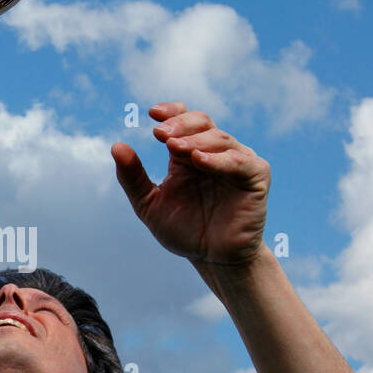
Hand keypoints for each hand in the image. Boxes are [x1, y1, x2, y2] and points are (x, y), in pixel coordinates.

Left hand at [112, 102, 269, 265]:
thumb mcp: (150, 205)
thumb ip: (133, 178)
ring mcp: (237, 162)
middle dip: (180, 125)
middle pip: (202, 123)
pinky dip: (220, 159)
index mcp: (189, 154)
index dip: (172, 112)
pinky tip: (199, 161)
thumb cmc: (184, 231)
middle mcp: (214, 152)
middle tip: (160, 135)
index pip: (185, 119)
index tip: (152, 113)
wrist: (212, 260)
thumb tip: (116, 146)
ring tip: (174, 147)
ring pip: (220, 139)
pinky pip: (240, 162)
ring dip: (196, 140)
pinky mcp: (256, 177)